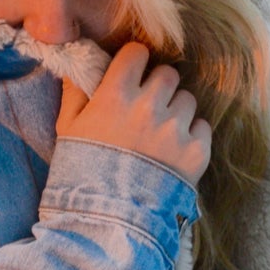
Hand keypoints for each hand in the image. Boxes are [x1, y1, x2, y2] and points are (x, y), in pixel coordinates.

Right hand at [56, 42, 211, 186]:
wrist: (108, 216)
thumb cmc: (82, 170)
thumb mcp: (67, 128)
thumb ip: (75, 92)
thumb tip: (80, 65)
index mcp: (115, 96)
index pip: (137, 53)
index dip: (134, 60)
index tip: (131, 71)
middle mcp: (149, 106)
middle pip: (167, 74)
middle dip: (158, 85)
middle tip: (148, 104)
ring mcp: (175, 129)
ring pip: (187, 99)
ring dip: (175, 109)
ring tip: (161, 131)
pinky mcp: (197, 151)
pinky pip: (202, 126)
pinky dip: (191, 134)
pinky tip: (174, 149)